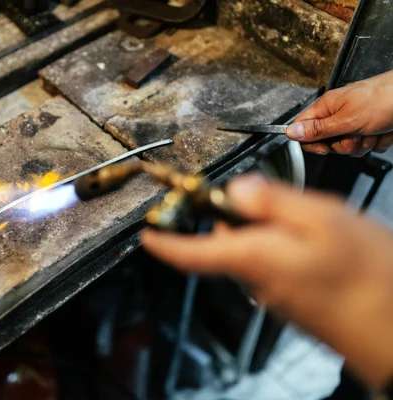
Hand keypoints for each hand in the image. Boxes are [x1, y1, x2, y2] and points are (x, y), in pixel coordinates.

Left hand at [141, 174, 392, 387]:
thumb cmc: (369, 277)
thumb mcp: (322, 219)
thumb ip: (272, 202)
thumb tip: (236, 190)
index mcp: (253, 257)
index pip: (191, 254)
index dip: (165, 244)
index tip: (148, 236)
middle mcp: (256, 281)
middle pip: (227, 242)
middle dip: (242, 217)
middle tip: (279, 201)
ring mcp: (275, 296)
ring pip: (255, 251)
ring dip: (271, 232)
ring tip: (317, 226)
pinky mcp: (293, 302)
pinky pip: (276, 267)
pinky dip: (288, 250)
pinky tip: (324, 248)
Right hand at [286, 70, 392, 155]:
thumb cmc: (384, 99)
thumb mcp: (346, 119)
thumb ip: (317, 129)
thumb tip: (290, 132)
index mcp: (328, 107)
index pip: (304, 129)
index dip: (312, 143)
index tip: (327, 146)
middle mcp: (340, 114)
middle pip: (329, 143)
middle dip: (345, 145)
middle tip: (356, 134)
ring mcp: (357, 122)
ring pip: (350, 147)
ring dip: (364, 144)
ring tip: (374, 130)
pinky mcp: (372, 129)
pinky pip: (368, 146)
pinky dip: (378, 142)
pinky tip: (384, 131)